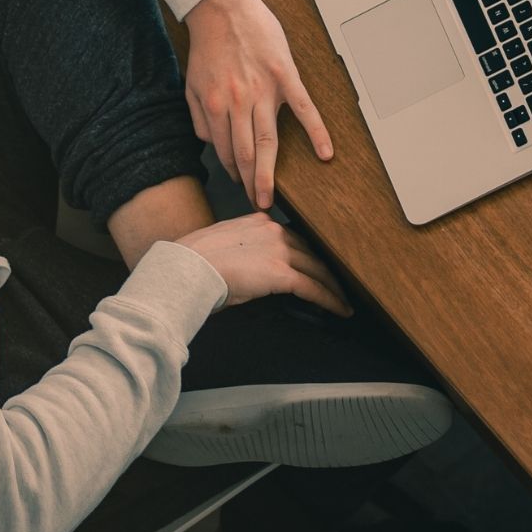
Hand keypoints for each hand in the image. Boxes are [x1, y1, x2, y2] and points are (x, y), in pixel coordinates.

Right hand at [176, 212, 351, 316]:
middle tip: (337, 283)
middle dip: (324, 269)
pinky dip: (330, 299)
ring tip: (343, 300)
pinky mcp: (282, 273)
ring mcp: (279, 251)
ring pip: (317, 269)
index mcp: (257, 221)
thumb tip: (247, 271)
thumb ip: (241, 251)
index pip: (291, 237)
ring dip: (332, 286)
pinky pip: (314, 288)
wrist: (187, 267)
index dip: (305, 253)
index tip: (315, 265)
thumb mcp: (220, 247)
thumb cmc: (193, 262)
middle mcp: (272, 231)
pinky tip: (340, 309)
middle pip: (309, 251)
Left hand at [183, 0, 331, 208]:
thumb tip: (207, 143)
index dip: (233, 173)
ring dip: (269, 172)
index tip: (240, 187)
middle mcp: (238, 103)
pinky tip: (326, 153)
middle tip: (258, 206)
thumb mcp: (192, 85)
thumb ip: (198, 117)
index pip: (225, 151)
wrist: (220, 7)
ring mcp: (263, 91)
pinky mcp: (284, 76)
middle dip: (251, 184)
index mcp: (215, 106)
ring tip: (272, 197)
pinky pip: (304, 108)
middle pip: (247, 154)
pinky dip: (316, 132)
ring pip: (268, 141)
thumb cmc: (207, 45)